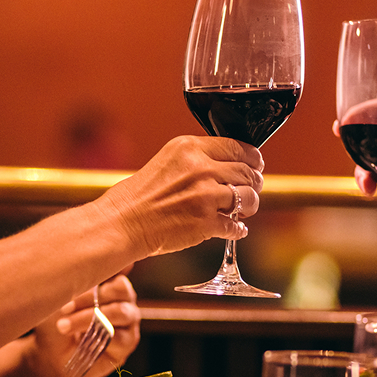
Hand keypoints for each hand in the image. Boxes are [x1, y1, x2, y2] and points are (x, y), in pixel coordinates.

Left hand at [32, 273, 140, 376]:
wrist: (51, 354)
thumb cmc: (55, 320)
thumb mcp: (58, 297)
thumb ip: (72, 280)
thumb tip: (82, 260)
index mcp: (110, 281)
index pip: (118, 265)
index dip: (99, 271)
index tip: (75, 280)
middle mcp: (124, 298)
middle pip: (121, 288)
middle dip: (89, 297)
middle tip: (64, 308)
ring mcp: (129, 320)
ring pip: (120, 312)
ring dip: (88, 318)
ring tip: (64, 326)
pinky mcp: (128, 342)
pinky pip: (120, 337)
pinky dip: (97, 337)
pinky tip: (79, 340)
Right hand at [97, 135, 264, 256]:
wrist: (121, 223)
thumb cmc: (137, 196)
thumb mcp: (167, 161)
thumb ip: (196, 160)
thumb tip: (226, 166)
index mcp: (189, 148)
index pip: (238, 147)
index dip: (252, 158)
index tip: (255, 164)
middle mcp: (200, 169)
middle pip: (247, 172)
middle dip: (254, 182)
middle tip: (252, 189)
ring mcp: (205, 196)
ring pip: (249, 198)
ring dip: (250, 205)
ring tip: (243, 210)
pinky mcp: (205, 223)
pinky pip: (235, 226)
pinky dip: (237, 230)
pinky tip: (234, 229)